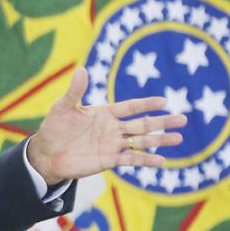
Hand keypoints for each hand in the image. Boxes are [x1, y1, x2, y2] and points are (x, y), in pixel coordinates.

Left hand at [27, 67, 186, 184]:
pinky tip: (162, 160)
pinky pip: (130, 160)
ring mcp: (112, 145)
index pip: (130, 107)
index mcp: (104, 113)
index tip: (164, 101)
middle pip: (142, 124)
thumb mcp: (62, 107)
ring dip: (159, 140)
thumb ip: (75, 91)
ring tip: (179, 138)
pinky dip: (145, 160)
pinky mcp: (108, 160)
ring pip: (141, 141)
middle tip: (183, 119)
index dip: (147, 104)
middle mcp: (112, 129)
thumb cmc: (53, 128)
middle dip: (162, 122)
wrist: (46, 153)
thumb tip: (82, 69)